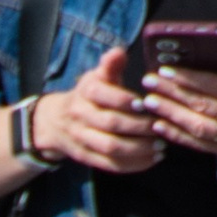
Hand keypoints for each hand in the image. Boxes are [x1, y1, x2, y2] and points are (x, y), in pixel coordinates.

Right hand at [34, 56, 159, 177]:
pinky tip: (152, 159)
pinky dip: (132, 164)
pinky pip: (109, 164)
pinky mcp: (85, 158)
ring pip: (110, 148)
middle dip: (138, 127)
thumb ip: (111, 64)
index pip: (104, 96)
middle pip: (110, 124)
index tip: (146, 103)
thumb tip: (117, 52)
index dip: (124, 100)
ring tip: (161, 146)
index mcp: (85, 92)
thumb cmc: (89, 93)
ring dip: (138, 149)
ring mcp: (81, 139)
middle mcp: (80, 116)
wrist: (55, 121)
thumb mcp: (97, 75)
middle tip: (161, 126)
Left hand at [141, 51, 216, 165]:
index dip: (191, 78)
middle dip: (173, 93)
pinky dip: (178, 135)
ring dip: (171, 114)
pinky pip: (200, 144)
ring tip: (149, 102)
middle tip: (150, 82)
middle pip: (204, 105)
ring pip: (199, 126)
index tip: (167, 70)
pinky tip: (160, 125)